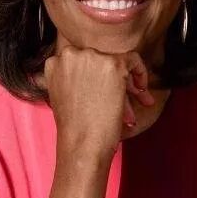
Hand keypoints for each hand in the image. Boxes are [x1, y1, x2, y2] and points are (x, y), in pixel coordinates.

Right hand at [35, 46, 155, 158]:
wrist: (81, 143)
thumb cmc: (74, 127)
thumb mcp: (61, 96)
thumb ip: (70, 79)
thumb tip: (89, 73)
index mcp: (54, 62)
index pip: (81, 58)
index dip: (95, 72)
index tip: (104, 86)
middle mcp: (71, 54)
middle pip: (99, 57)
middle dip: (113, 77)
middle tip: (125, 93)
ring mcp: (91, 57)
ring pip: (116, 59)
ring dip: (128, 79)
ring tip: (138, 97)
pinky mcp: (112, 64)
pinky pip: (133, 60)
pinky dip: (140, 73)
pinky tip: (142, 91)